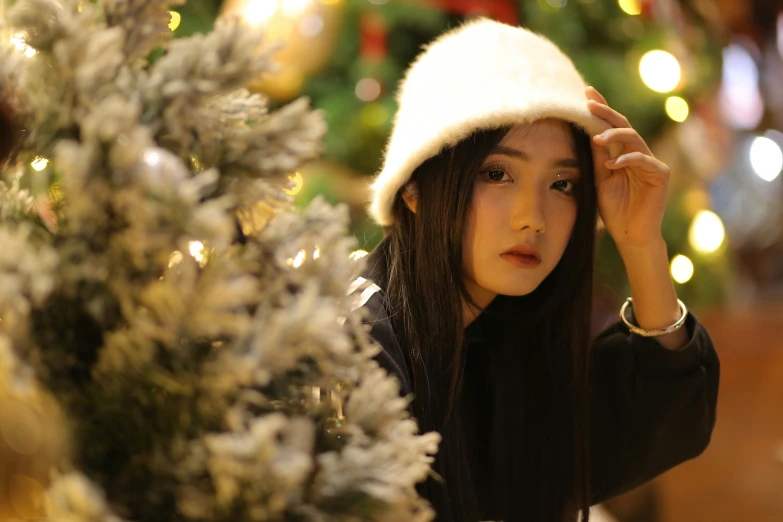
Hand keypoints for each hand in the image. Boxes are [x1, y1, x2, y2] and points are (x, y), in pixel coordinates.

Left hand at [586, 86, 669, 247]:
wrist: (630, 234)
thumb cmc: (614, 209)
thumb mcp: (600, 179)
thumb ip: (597, 157)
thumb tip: (587, 132)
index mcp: (623, 153)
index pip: (612, 126)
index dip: (601, 110)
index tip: (586, 93)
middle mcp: (639, 153)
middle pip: (624, 125)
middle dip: (606, 112)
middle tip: (589, 103)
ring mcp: (651, 162)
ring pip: (634, 138)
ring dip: (614, 135)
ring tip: (597, 139)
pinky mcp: (660, 174)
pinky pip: (643, 160)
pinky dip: (626, 160)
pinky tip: (611, 165)